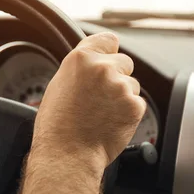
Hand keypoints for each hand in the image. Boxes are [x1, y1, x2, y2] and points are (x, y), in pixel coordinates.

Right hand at [32, 32, 145, 169]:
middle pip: (124, 62)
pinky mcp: (135, 105)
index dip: (108, 52)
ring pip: (131, 85)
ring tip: (101, 113)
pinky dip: (127, 112)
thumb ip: (80, 70)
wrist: (67, 154)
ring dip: (122, 96)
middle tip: (99, 97)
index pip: (108, 40)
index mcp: (81, 59)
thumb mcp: (59, 86)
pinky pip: (136, 103)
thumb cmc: (57, 126)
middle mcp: (103, 68)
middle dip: (116, 76)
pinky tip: (109, 122)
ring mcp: (121, 86)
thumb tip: (94, 65)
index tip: (107, 59)